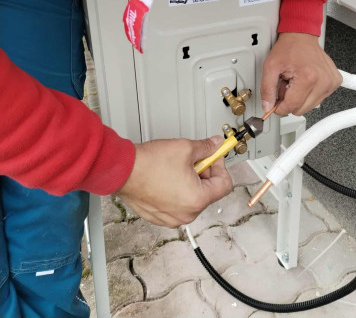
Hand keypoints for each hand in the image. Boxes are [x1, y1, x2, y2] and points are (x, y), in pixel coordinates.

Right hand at [116, 136, 231, 227]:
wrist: (122, 171)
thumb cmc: (148, 164)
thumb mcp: (185, 148)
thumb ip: (206, 147)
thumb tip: (215, 145)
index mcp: (197, 200)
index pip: (224, 184)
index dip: (220, 166)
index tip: (213, 156)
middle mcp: (186, 214)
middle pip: (208, 192)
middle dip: (204, 173)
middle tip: (194, 158)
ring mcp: (172, 218)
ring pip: (192, 198)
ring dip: (191, 182)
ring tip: (177, 167)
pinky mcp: (160, 217)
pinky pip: (177, 204)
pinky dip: (177, 190)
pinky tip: (168, 177)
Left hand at [261, 32, 341, 116]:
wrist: (301, 36)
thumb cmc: (289, 48)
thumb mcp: (270, 67)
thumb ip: (267, 89)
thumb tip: (268, 106)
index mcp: (308, 78)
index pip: (292, 107)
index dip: (280, 107)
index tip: (276, 101)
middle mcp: (323, 81)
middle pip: (301, 109)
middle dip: (291, 100)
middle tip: (287, 84)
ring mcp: (331, 82)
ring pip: (310, 106)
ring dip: (300, 97)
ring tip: (296, 81)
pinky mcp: (335, 82)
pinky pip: (319, 99)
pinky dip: (310, 93)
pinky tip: (306, 80)